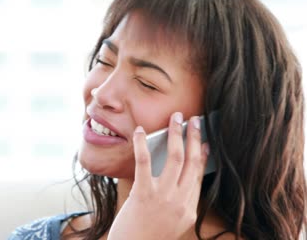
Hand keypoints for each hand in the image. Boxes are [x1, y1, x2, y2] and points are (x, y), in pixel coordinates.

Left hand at [108, 112, 208, 239]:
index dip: (202, 155)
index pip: (199, 175)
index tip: (205, 141)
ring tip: (176, 118)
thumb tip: (176, 174)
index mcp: (189, 209)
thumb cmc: (147, 237)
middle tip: (195, 119)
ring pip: (176, 158)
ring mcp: (163, 197)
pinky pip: (145, 162)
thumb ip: (178, 202)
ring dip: (176, 134)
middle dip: (195, 137)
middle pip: (192, 162)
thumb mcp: (172, 223)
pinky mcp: (143, 194)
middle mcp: (181, 202)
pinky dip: (143, 144)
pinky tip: (140, 131)